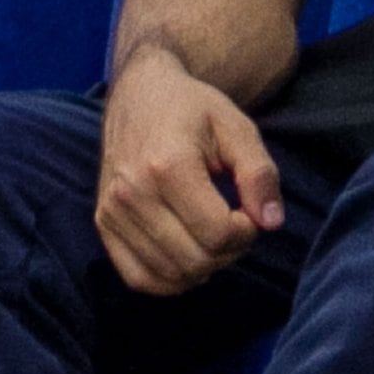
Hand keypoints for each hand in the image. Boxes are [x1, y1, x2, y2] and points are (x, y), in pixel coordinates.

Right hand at [96, 46, 285, 294]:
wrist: (139, 94)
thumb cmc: (192, 109)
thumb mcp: (236, 128)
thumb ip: (259, 173)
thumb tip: (271, 222)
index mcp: (169, 166)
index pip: (218, 233)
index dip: (247, 232)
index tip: (248, 211)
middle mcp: (134, 193)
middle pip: (195, 260)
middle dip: (229, 251)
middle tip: (235, 224)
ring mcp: (112, 211)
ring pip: (170, 275)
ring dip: (204, 267)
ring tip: (212, 235)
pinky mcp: (103, 223)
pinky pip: (138, 278)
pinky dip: (170, 279)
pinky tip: (188, 257)